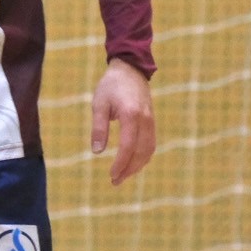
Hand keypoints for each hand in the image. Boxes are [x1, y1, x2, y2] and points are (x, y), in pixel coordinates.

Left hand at [91, 58, 155, 185]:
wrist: (130, 69)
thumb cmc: (111, 86)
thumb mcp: (99, 104)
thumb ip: (99, 128)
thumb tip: (97, 152)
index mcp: (131, 115)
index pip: (128, 146)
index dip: (121, 164)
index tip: (111, 175)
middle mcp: (145, 120)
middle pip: (141, 153)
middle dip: (129, 170)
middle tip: (115, 181)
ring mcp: (151, 121)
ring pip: (149, 151)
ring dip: (137, 166)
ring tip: (123, 176)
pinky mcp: (152, 122)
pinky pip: (151, 144)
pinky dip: (143, 157)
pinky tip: (133, 164)